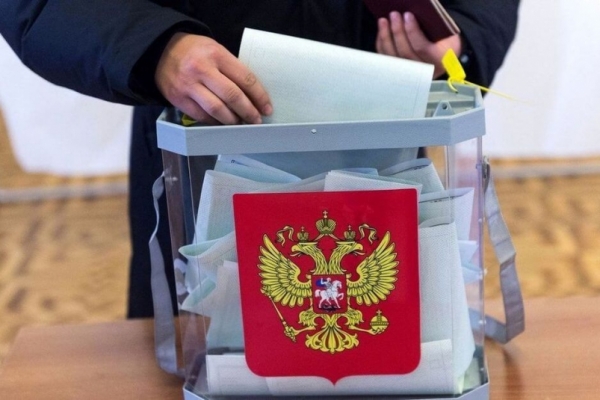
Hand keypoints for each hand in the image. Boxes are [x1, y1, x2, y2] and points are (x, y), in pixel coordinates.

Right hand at [155, 33, 271, 124]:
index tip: (267, 108)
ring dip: (232, 120)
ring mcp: (188, 86)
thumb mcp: (215, 50)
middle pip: (232, 96)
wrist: (160, 51)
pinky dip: (215, 122)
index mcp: (216, 54)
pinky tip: (222, 122)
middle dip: (248, 111)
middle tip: (256, 120)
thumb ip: (231, 69)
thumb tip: (252, 95)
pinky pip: (201, 116)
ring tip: (240, 123)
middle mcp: (202, 70)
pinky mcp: (178, 99)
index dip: (259, 96)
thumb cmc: (194, 51)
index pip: (245, 78)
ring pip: (217, 109)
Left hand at [375, 12, 461, 77]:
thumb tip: (410, 16)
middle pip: (405, 53)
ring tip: (383, 21)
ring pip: (394, 58)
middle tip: (394, 15)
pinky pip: (387, 60)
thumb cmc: (445, 40)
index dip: (412, 32)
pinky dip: (382, 45)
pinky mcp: (400, 73)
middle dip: (398, 32)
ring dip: (386, 38)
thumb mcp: (446, 34)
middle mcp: (424, 71)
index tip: (407, 15)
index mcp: (439, 60)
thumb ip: (433, 28)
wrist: (443, 54)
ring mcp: (411, 74)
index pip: (422, 48)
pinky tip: (381, 32)